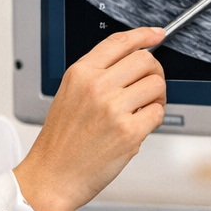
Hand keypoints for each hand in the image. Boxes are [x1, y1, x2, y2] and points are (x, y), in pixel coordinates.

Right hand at [14, 27, 165, 210]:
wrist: (52, 175)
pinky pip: (158, 112)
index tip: (156, 35)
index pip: (120, 42)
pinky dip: (154, 119)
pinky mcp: (129, 132)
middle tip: (148, 86)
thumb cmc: (60, 142)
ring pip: (157, 85)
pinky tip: (139, 126)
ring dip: (156, 97)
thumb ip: (96, 75)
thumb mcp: (68, 95)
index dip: (144, 35)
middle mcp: (97, 87)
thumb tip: (133, 60)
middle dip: (154, 72)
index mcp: (80, 74)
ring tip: (142, 110)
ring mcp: (114, 109)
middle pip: (146, 61)